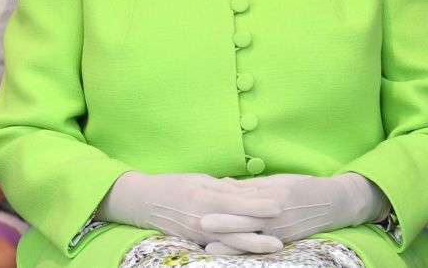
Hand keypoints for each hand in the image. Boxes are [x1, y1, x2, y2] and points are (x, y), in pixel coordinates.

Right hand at [98, 172, 283, 253]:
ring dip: (254, 244)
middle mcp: (203, 219)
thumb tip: (247, 190)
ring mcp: (199, 234)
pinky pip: (221, 245)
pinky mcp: (197, 241)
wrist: (145, 202)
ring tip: (275, 245)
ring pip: (232, 241)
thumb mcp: (198, 179)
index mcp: (203, 198)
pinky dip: (238, 246)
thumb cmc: (173, 185)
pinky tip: (252, 248)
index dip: (258, 204)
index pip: (236, 203)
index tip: (279, 204)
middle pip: (237, 228)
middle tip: (283, 232)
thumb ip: (222, 187)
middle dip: (261, 231)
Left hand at [202, 173, 387, 246]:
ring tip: (211, 249)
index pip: (244, 199)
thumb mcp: (277, 181)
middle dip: (224, 224)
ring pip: (252, 238)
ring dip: (231, 244)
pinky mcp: (285, 241)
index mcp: (272, 195)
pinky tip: (233, 253)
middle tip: (202, 224)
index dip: (223, 203)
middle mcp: (276, 214)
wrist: (333, 203)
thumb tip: (223, 184)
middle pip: (246, 220)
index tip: (203, 205)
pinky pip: (262, 246)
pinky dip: (247, 250)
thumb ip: (250, 186)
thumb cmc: (301, 187)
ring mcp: (281, 231)